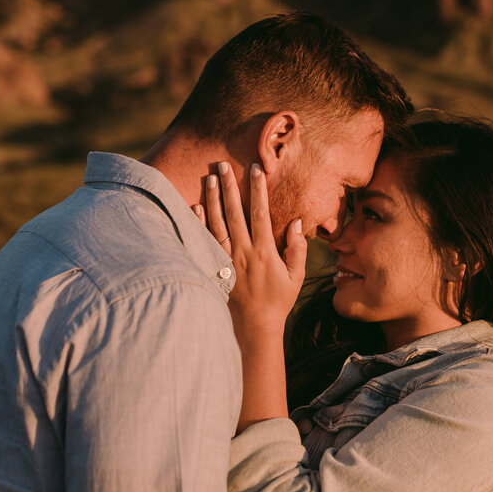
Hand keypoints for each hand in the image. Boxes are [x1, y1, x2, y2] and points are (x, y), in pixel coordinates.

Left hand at [194, 161, 306, 332]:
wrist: (253, 326)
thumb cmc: (278, 300)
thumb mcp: (295, 276)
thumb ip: (297, 248)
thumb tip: (297, 221)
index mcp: (265, 253)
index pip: (260, 214)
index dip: (258, 190)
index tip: (256, 169)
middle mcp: (243, 254)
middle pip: (233, 214)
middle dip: (229, 187)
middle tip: (224, 165)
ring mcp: (226, 261)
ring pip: (216, 224)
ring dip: (212, 200)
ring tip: (210, 177)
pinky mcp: (214, 269)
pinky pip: (204, 242)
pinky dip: (199, 224)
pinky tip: (195, 206)